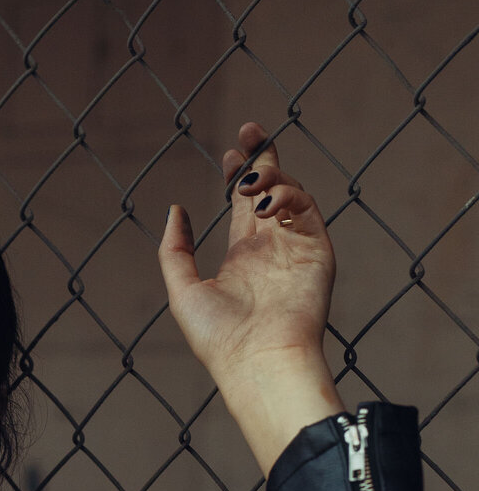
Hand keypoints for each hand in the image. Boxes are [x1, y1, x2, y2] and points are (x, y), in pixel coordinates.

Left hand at [158, 120, 345, 476]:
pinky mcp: (317, 251)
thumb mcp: (183, 289)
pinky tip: (263, 201)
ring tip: (249, 177)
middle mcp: (272, 248)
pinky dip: (287, 195)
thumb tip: (176, 209)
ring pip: (291, 193)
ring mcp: (296, 247)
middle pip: (270, 188)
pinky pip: (306, 209)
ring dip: (272, 174)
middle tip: (250, 128)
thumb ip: (175, 250)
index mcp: (243, 257)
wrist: (257, 362)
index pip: (243, 203)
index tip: (229, 153)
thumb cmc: (218, 337)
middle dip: (262, 155)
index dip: (239, 173)